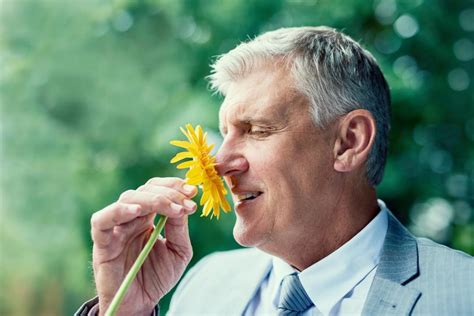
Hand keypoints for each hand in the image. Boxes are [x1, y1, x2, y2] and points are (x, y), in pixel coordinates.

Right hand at [90, 177, 196, 315]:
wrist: (141, 304)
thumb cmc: (158, 277)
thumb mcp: (179, 251)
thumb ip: (179, 228)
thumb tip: (183, 204)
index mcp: (148, 218)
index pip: (157, 190)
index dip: (174, 186)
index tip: (193, 191)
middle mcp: (131, 219)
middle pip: (144, 190)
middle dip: (168, 192)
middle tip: (187, 201)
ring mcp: (116, 228)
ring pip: (127, 199)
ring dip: (152, 199)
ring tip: (173, 208)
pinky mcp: (102, 244)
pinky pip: (101, 221)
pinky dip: (118, 211)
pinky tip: (138, 211)